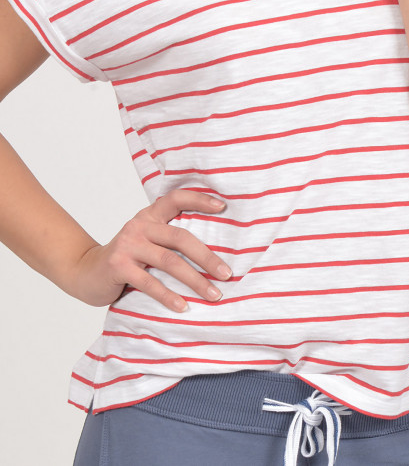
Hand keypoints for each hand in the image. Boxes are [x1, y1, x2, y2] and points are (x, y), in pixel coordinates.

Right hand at [69, 190, 230, 312]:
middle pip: (180, 237)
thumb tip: (211, 253)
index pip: (176, 199)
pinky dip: (168, 296)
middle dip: (207, 257)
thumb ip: (167, 238)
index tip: (223, 207)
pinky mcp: (119, 266)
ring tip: (214, 295)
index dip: (200, 200)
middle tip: (227, 274)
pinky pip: (149, 282)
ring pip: (169, 261)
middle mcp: (139, 226)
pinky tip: (183, 307)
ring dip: (195, 280)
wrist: (84, 272)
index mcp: (149, 216)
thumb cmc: (125, 258)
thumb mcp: (145, 240)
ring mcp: (128, 245)